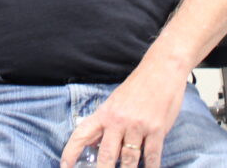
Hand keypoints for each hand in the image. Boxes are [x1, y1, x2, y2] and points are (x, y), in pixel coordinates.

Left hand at [60, 61, 186, 167]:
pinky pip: (151, 156)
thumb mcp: (114, 102)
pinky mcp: (156, 129)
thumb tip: (93, 145)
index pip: (82, 134)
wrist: (161, 69)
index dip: (70, 152)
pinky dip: (150, 167)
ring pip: (129, 159)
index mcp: (105, 113)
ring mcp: (137, 126)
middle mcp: (118, 121)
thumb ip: (105, 124)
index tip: (65, 166)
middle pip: (106, 155)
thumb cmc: (138, 86)